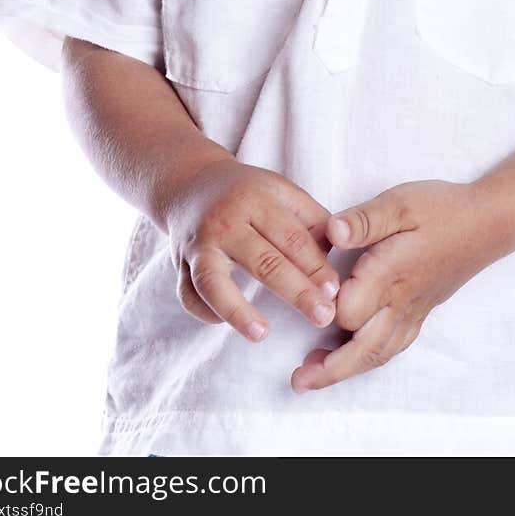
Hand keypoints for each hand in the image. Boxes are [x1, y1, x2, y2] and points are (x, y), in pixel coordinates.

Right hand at [164, 157, 341, 342]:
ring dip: (237, 310)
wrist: (189, 182)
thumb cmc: (246, 192)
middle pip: (263, 261)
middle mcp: (224, 221)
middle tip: (323, 316)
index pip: (291, 237)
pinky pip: (188, 294)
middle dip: (297, 292)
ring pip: (214, 281)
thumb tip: (336, 260)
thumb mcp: (280, 190)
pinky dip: (205, 312)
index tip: (335, 291)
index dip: (315, 265)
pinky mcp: (179, 264)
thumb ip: (311, 220)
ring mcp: (198, 245)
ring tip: (262, 333)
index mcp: (255, 199)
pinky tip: (225, 323)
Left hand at [290, 180, 495, 392]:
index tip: (304, 298)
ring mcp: (412, 312)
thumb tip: (331, 232)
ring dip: (346, 370)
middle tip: (298, 380)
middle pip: (361, 350)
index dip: (322, 310)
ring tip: (315, 377)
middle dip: (329, 368)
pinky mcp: (420, 312)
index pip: (347, 311)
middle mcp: (399, 303)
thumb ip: (364, 219)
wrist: (487, 223)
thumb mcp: (400, 202)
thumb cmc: (442, 209)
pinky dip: (370, 359)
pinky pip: (394, 347)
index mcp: (389, 276)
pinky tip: (355, 357)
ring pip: (378, 354)